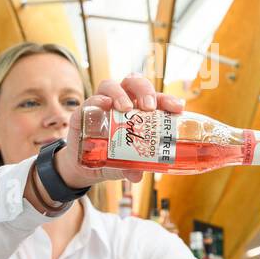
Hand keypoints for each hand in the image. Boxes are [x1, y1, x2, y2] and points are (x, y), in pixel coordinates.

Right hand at [54, 72, 185, 189]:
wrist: (84, 166)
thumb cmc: (112, 158)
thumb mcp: (124, 165)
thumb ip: (131, 168)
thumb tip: (136, 175)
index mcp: (138, 112)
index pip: (155, 98)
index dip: (167, 99)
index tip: (176, 108)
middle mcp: (121, 103)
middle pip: (134, 83)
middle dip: (144, 90)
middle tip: (149, 107)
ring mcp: (101, 105)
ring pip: (111, 86)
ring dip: (120, 94)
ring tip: (125, 108)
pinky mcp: (83, 112)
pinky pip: (90, 100)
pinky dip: (98, 99)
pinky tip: (104, 104)